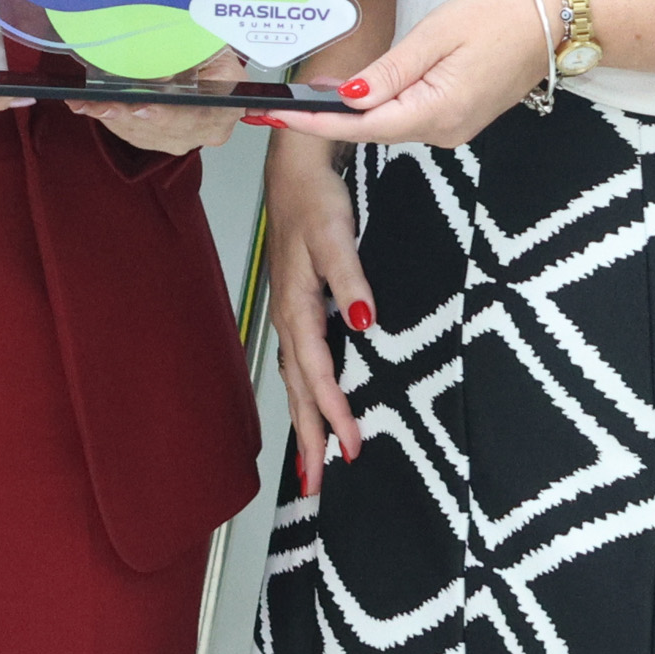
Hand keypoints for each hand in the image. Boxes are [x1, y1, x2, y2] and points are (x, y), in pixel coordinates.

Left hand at [64, 50, 248, 155]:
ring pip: (143, 132)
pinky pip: (130, 132)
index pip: (200, 113)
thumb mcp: (209, 42)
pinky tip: (86, 106)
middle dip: (130, 116)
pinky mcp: (159, 138)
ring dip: (112, 117)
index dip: (169, 114)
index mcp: (226, 103)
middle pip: (165, 129)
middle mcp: (207, 127)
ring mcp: (182, 136)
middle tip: (104, 105)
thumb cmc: (209, 49)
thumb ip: (190, 52)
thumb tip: (159, 69)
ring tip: (87, 103)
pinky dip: (107, 118)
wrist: (208, 61)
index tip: (143, 108)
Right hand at [262, 135, 372, 497]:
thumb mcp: (334, 234)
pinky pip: (300, 363)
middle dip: (307, 438)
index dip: (332, 414)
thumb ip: (350, 279)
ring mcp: (290, 313)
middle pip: (297, 390)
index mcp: (296, 307)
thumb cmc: (314, 198)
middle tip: (316, 488)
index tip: (350, 451)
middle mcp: (289, 317)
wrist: (294, 165)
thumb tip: (365, 322)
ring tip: (312, 465)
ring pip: (296, 380)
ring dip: (305, 422)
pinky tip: (315, 404)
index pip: (315, 374)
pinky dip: (306, 393)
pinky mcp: (297, 305)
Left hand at [306, 0, 554, 152]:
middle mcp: (444, 130)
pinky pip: (409, 116)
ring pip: (390, 123)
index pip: (363, 126)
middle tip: (282, 106)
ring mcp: (454, 128)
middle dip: (328, 118)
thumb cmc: (497, 18)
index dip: (318, 123)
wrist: (553, 24)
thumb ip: (391, 72)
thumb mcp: (436, 35)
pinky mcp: (458, 117)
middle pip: (373, 129)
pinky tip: (361, 91)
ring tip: (312, 93)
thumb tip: (351, 99)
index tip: (280, 120)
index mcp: (438, 111)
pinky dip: (381, 105)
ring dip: (353, 111)